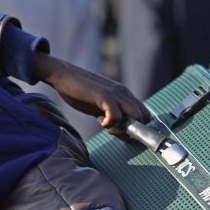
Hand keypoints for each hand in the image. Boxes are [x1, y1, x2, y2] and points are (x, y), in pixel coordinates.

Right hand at [32, 52, 150, 137]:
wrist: (63, 75)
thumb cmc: (80, 93)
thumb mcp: (101, 106)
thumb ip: (112, 115)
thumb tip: (122, 132)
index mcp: (125, 95)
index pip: (145, 115)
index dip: (138, 128)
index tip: (121, 134)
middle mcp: (124, 93)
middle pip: (144, 118)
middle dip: (132, 131)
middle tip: (113, 132)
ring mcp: (116, 93)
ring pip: (135, 117)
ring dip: (123, 128)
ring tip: (106, 126)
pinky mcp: (105, 95)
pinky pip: (117, 117)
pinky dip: (110, 124)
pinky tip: (99, 121)